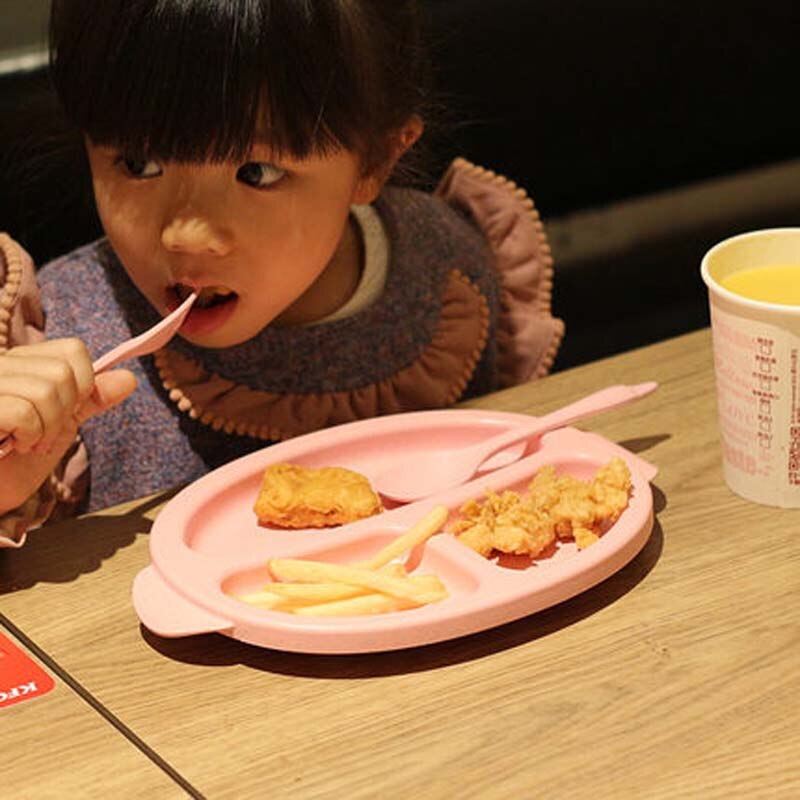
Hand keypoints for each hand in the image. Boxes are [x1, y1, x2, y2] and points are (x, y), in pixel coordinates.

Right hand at [0, 338, 136, 513]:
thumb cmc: (17, 460)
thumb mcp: (62, 423)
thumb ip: (92, 399)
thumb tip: (129, 377)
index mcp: (22, 362)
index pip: (73, 350)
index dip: (83, 385)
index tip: (67, 411)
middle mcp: (2, 365)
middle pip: (63, 371)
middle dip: (65, 412)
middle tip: (44, 434)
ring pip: (47, 390)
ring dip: (47, 428)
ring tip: (28, 443)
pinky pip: (24, 412)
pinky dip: (29, 436)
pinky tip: (12, 446)